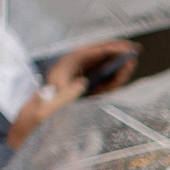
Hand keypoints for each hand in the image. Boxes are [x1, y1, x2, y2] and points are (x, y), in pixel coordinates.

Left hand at [6, 40, 137, 147]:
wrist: (35, 122)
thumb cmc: (42, 114)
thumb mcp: (51, 106)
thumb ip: (66, 94)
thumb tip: (83, 83)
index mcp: (64, 68)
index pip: (89, 53)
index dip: (108, 49)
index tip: (125, 48)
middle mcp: (72, 70)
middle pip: (97, 57)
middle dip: (115, 54)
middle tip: (134, 52)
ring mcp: (78, 78)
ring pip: (101, 67)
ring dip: (116, 66)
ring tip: (131, 64)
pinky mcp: (83, 89)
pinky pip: (100, 80)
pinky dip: (112, 78)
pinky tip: (122, 76)